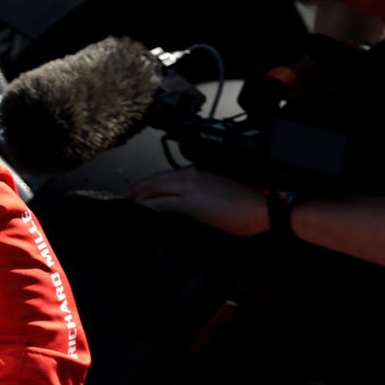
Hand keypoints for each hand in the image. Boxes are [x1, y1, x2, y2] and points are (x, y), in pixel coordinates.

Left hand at [124, 167, 270, 234]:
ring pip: (153, 188)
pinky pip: (161, 202)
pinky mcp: (192, 202)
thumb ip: (200, 194)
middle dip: (133, 189)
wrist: (264, 206)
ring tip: (123, 207)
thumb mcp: (219, 193)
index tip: (134, 193)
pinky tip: (137, 212)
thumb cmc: (248, 203)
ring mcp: (190, 187)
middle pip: (153, 179)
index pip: (164, 175)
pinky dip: (146, 206)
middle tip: (120, 199)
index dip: (146, 184)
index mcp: (198, 172)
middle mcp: (191, 175)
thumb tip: (186, 206)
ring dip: (135, 197)